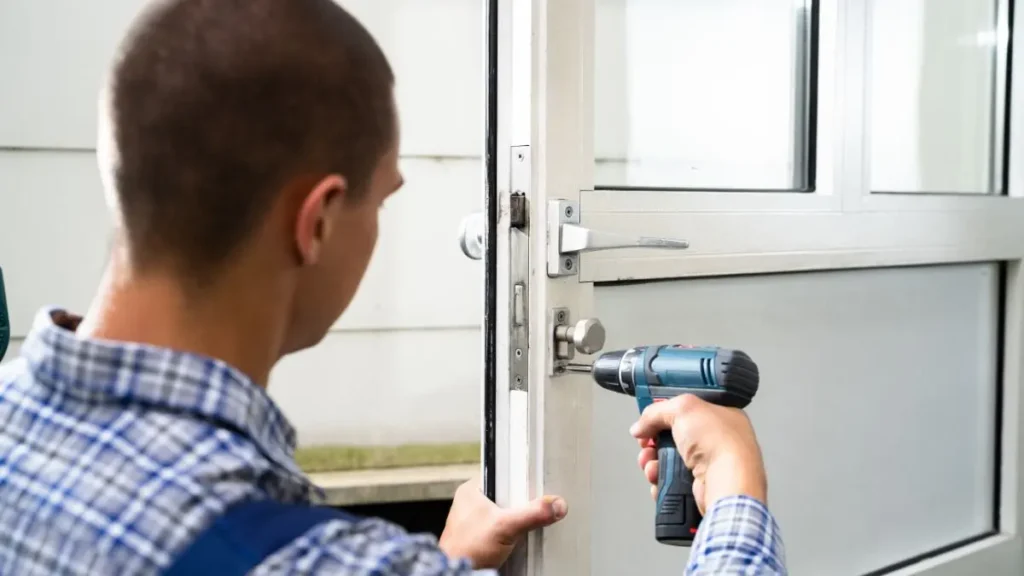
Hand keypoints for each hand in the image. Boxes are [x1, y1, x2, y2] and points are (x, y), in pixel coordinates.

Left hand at [438, 476, 567, 568]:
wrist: (458, 573)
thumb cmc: (466, 549)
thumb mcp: (505, 526)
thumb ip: (532, 514)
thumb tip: (554, 505)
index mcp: (471, 490)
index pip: (502, 474)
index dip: (520, 480)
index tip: (535, 486)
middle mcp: (472, 502)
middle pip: (507, 494)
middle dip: (520, 502)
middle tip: (531, 507)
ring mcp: (475, 519)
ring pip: (505, 512)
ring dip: (516, 519)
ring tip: (523, 523)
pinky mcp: (480, 535)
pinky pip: (502, 526)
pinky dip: (511, 531)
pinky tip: (516, 536)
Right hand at [630, 394, 766, 513]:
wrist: (727, 482)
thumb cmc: (716, 440)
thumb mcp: (683, 409)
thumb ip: (656, 412)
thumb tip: (639, 427)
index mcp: (721, 417)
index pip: (687, 412)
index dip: (665, 414)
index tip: (648, 421)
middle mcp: (716, 441)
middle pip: (673, 438)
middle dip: (653, 441)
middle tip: (645, 444)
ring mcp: (708, 467)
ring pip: (669, 461)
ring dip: (652, 462)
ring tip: (649, 464)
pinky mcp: (699, 488)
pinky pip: (671, 482)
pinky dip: (660, 481)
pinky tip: (657, 479)